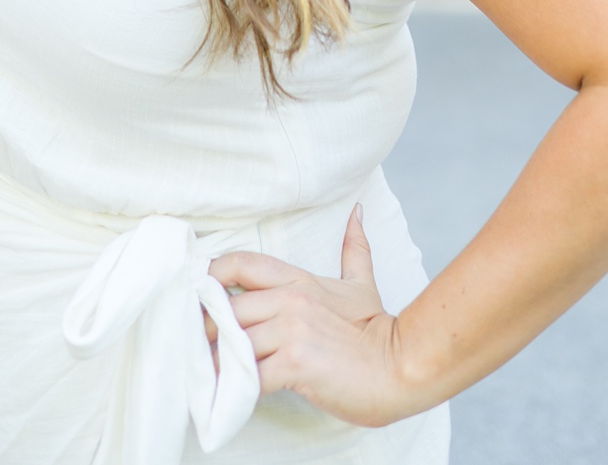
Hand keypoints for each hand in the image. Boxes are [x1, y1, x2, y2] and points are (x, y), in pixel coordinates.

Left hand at [211, 207, 420, 427]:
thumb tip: (356, 212)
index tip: (203, 301)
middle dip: (209, 330)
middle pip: (226, 308)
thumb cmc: (378, 332)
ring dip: (222, 362)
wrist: (405, 368)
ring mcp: (292, 331)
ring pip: (234, 342)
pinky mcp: (296, 363)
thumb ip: (353, 249)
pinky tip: (238, 393)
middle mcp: (289, 300)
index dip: (210, 278)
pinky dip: (240, 386)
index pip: (236, 263)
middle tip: (202, 347)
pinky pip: (252, 375)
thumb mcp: (361, 285)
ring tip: (217, 374)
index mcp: (297, 279)